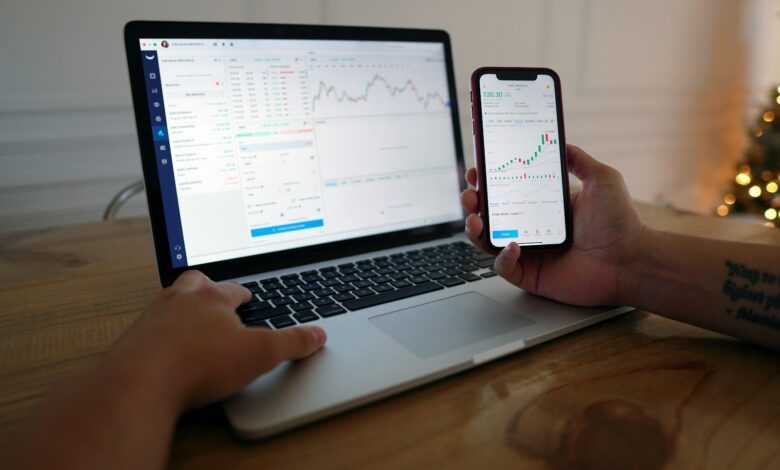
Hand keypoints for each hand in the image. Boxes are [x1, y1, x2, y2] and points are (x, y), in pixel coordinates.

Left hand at [107, 270, 326, 411]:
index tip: (247, 296)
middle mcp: (179, 300)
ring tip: (190, 319)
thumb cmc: (200, 362)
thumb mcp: (259, 354)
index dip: (243, 294)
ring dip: (180, 308)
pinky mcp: (132, 340)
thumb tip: (318, 334)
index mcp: (212, 297)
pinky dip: (159, 333)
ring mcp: (152, 318)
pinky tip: (165, 348)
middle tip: (213, 295)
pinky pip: (148, 328)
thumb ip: (291, 343)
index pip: (233, 288)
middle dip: (206, 288)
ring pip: (168, 302)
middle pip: (194, 283)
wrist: (140, 383)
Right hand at [461, 144, 643, 305]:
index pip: (506, 191)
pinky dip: (502, 258)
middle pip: (489, 215)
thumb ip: (579, 159)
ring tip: (475, 220)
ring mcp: (529, 253)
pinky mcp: (530, 276)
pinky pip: (504, 268)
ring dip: (475, 230)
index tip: (477, 171)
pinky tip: (512, 247)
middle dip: (472, 203)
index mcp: (542, 206)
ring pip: (488, 242)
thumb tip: (559, 140)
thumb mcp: (601, 179)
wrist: (631, 261)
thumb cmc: (619, 223)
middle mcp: (531, 228)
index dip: (487, 181)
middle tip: (469, 194)